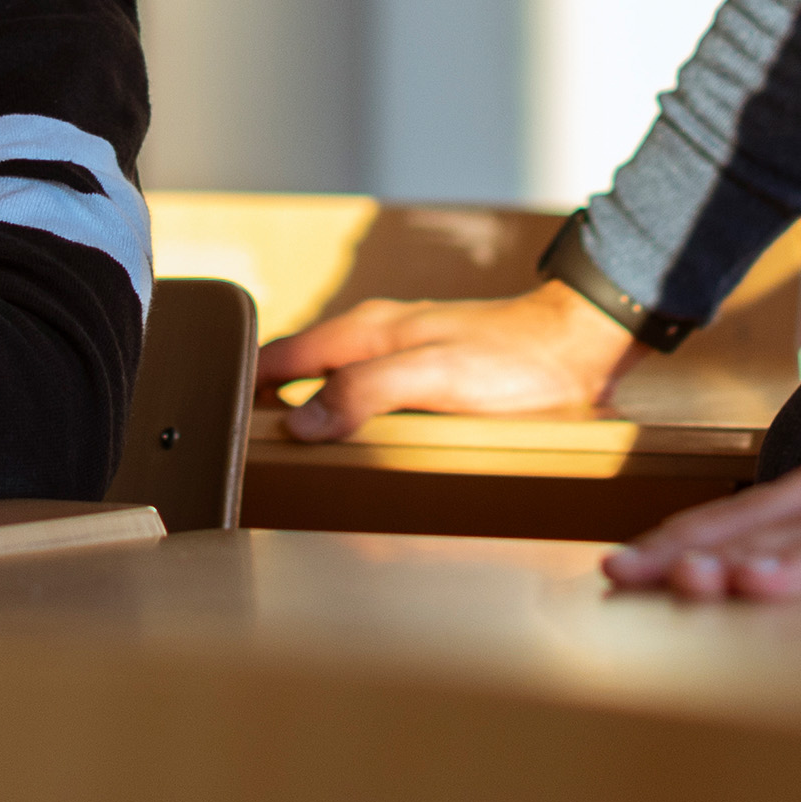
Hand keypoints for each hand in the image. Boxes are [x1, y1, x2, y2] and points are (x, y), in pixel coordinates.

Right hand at [254, 280, 640, 438]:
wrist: (577, 350)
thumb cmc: (515, 362)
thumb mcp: (436, 376)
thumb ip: (368, 391)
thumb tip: (305, 421)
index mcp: (366, 331)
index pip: (282, 358)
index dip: (247, 391)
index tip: (223, 431)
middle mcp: (375, 341)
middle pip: (300, 374)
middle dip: (270, 410)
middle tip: (250, 463)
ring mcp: (399, 360)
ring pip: (332, 390)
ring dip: (311, 423)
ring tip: (293, 470)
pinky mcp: (425, 383)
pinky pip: (367, 405)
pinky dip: (349, 429)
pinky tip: (355, 459)